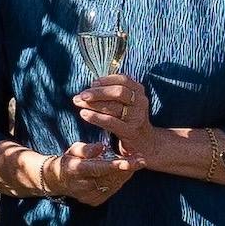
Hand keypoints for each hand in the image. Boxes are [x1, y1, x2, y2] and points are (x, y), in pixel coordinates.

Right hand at [29, 141, 134, 207]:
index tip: (130, 162)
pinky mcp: (93, 201)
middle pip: (110, 177)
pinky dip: (120, 180)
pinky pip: (112, 190)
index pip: (98, 168)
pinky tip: (125, 172)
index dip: (115, 165)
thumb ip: (87, 149)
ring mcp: (88, 196)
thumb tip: (102, 147)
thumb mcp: (73, 150)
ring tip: (137, 162)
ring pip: (113, 184)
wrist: (57, 181)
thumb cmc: (69, 160)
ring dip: (126, 173)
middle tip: (142, 159)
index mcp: (75, 170)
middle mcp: (82, 186)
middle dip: (128, 168)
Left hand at [81, 76, 224, 186]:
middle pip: (118, 91)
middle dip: (97, 92)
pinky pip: (112, 122)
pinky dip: (96, 117)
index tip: (91, 84)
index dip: (106, 80)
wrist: (146, 146)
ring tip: (78, 103)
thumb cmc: (130, 122)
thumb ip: (113, 94)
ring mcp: (138, 117)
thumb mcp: (125, 105)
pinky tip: (84, 114)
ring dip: (93, 104)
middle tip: (80, 95)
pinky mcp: (131, 131)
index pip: (123, 79)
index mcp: (140, 92)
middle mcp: (141, 102)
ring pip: (114, 106)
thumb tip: (90, 86)